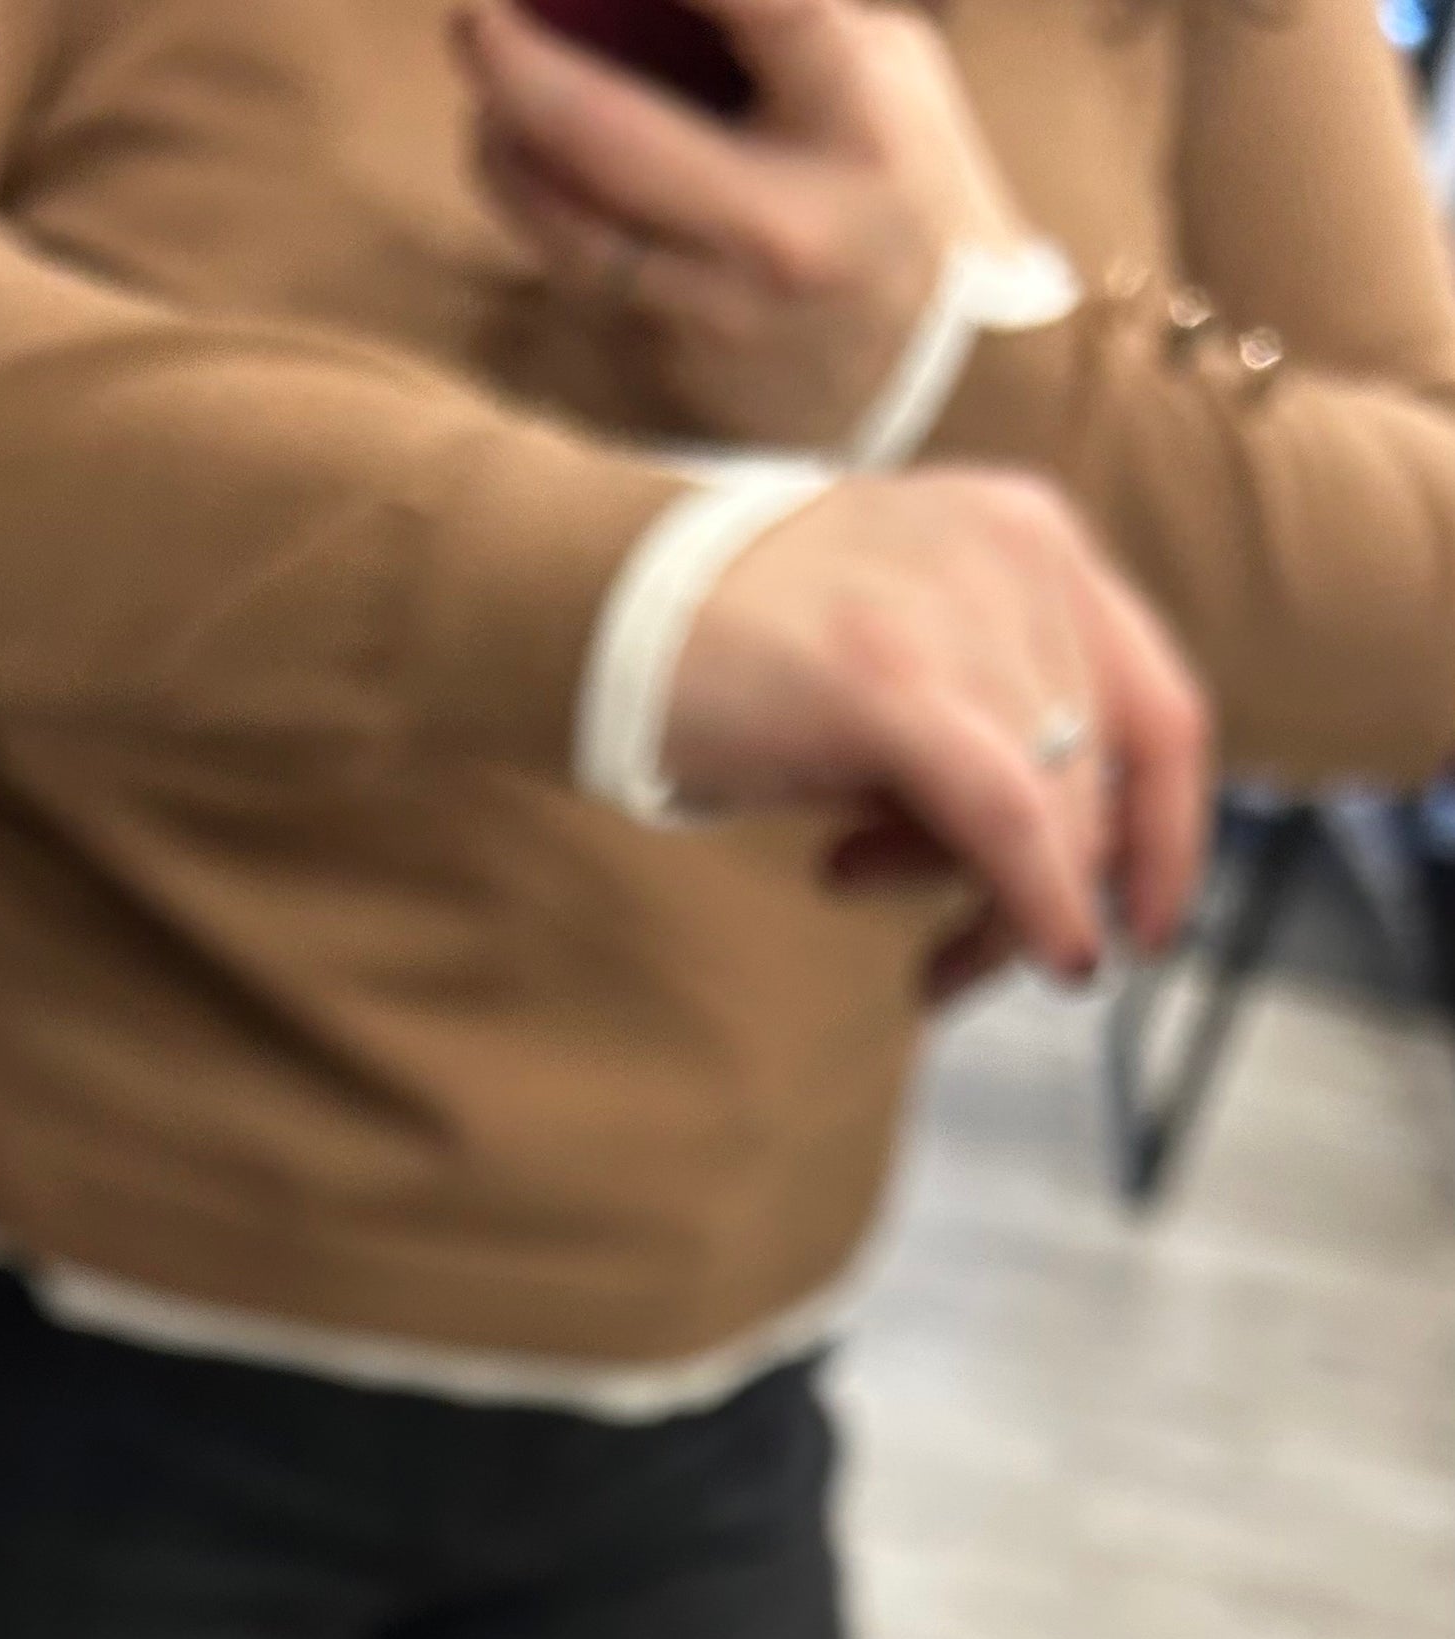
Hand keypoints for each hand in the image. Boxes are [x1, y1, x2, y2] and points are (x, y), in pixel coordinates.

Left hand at [457, 0, 1033, 446]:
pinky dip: (545, 217)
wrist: (942, 393)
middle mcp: (787, 228)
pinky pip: (587, 282)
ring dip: (508, 157)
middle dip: (523, 72)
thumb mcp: (886, 82)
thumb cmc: (906, 203)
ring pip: (574, 230)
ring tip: (488, 104)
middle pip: (615, 139)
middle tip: (475, 25)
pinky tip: (522, 171)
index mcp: (857, 127)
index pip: (767, 9)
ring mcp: (727, 312)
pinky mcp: (683, 371)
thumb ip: (794, 19)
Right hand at [661, 467, 1205, 977]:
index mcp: (1033, 537)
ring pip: (1060, 813)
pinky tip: (1017, 962)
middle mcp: (1018, 557)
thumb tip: (1070, 868)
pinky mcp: (891, 679)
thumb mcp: (907, 662)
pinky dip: (1035, 905)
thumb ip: (997, 721)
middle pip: (1102, 780)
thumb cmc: (746, 653)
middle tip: (955, 959)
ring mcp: (958, 611)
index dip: (1174, 834)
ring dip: (998, 911)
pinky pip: (1013, 821)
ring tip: (899, 925)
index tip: (1150, 927)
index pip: (1160, 705)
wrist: (602, 600)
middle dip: (1052, 892)